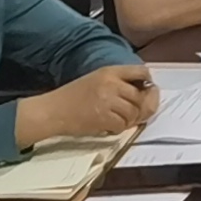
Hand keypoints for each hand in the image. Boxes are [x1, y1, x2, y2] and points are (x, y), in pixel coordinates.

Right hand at [18, 63, 156, 144]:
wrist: (53, 110)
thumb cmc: (72, 96)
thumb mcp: (95, 79)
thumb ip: (116, 82)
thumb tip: (142, 91)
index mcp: (109, 71)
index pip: (140, 71)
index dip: (147, 82)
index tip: (147, 90)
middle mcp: (111, 83)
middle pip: (139, 96)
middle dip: (140, 107)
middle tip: (133, 114)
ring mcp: (107, 100)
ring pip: (133, 112)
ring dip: (128, 120)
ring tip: (118, 121)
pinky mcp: (103, 117)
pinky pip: (122, 125)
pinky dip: (118, 129)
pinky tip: (109, 127)